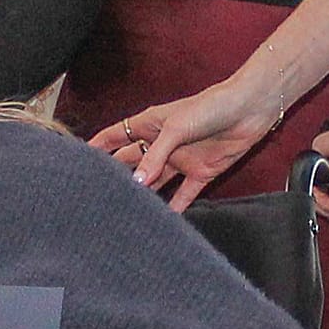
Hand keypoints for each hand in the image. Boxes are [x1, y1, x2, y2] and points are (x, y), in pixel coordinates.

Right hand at [93, 74, 277, 213]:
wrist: (250, 109)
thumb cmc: (211, 106)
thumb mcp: (175, 128)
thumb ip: (154, 157)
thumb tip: (136, 183)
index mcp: (150, 124)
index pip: (115, 136)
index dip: (97, 146)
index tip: (77, 161)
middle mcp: (162, 143)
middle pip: (131, 162)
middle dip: (116, 176)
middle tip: (97, 195)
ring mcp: (181, 159)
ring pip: (155, 181)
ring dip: (142, 195)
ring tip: (124, 212)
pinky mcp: (201, 172)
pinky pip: (183, 194)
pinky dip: (174, 207)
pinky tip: (162, 222)